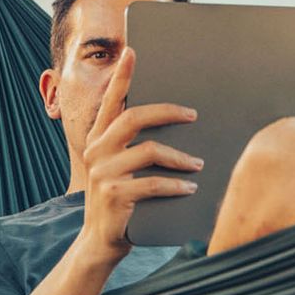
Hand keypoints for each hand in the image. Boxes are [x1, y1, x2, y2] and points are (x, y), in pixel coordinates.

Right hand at [77, 47, 203, 266]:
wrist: (101, 242)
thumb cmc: (122, 202)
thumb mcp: (123, 171)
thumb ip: (135, 148)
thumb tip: (176, 125)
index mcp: (97, 140)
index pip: (111, 101)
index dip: (121, 76)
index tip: (132, 52)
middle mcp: (95, 151)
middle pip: (133, 117)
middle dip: (168, 111)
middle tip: (193, 114)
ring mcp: (103, 173)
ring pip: (149, 150)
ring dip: (180, 157)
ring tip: (198, 163)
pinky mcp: (114, 195)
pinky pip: (154, 183)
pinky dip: (176, 185)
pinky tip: (190, 188)